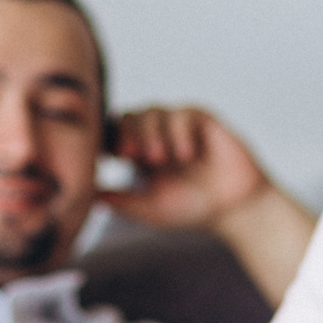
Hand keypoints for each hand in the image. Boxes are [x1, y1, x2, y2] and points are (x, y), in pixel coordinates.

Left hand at [102, 106, 270, 233]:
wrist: (235, 208)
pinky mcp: (202, 120)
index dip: (109, 139)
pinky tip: (185, 154)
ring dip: (151, 132)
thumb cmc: (194, 211)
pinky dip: (179, 131)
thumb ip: (120, 201)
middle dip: (127, 132)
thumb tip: (87, 194)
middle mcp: (159, 136)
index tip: (111, 156)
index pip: (116, 135)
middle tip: (130, 153)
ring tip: (160, 158)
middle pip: (130, 117)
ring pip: (152, 111)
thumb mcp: (150, 209)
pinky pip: (181, 113)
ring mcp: (180, 126)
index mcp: (142, 156)